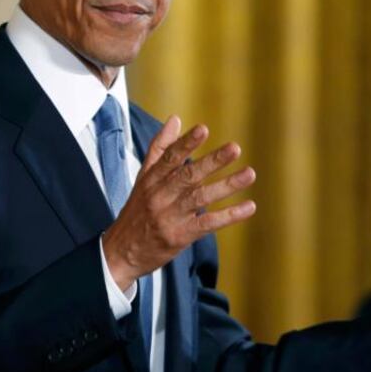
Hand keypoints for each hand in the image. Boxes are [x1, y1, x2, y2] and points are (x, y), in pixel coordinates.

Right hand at [101, 116, 256, 290]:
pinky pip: (208, 224)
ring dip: (226, 186)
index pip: (170, 158)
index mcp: (151, 179)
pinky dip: (229, 216)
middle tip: (234, 148)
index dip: (186, 143)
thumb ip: (160, 148)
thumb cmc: (137, 211)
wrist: (121, 252)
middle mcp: (160, 196)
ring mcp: (170, 217)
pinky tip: (248, 207)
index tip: (203, 129)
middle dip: (212, 162)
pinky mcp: (180, 236)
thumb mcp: (143, 177)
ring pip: (201, 198)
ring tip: (249, 174)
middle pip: (188, 176)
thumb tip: (175, 119)